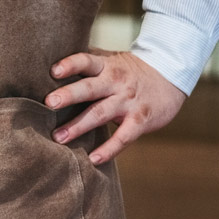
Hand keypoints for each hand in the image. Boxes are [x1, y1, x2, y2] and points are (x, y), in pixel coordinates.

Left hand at [47, 49, 185, 164]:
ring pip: (101, 114)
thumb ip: (86, 64)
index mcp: (106, 66)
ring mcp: (128, 102)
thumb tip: (49, 62)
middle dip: (69, 95)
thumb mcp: (110, 60)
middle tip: (48, 103)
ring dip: (79, 126)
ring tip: (59, 137)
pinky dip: (109, 149)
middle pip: (90, 88)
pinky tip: (93, 158)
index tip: (53, 71)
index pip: (86, 61)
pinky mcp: (141, 120)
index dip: (70, 64)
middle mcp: (116, 82)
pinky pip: (124, 137)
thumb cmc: (129, 69)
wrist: (170, 75)